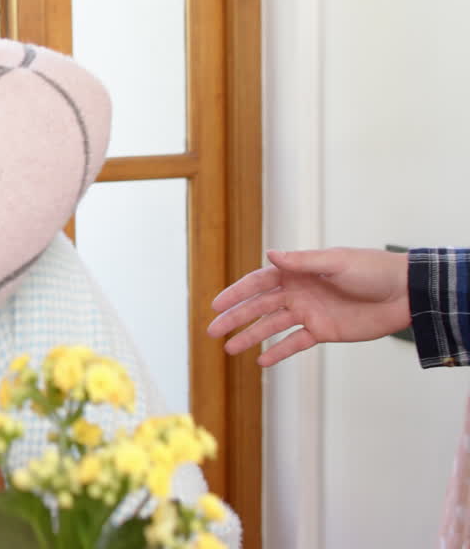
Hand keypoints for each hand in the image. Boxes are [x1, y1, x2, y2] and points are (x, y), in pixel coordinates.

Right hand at [208, 248, 410, 366]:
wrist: (404, 293)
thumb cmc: (372, 270)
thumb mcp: (336, 263)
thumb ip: (302, 262)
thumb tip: (270, 255)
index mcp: (297, 272)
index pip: (258, 283)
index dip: (235, 293)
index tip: (215, 305)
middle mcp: (297, 292)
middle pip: (259, 307)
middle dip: (235, 318)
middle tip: (212, 331)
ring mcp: (308, 313)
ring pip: (271, 327)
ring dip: (250, 337)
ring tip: (229, 349)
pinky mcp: (322, 331)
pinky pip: (294, 343)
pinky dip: (278, 353)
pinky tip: (261, 362)